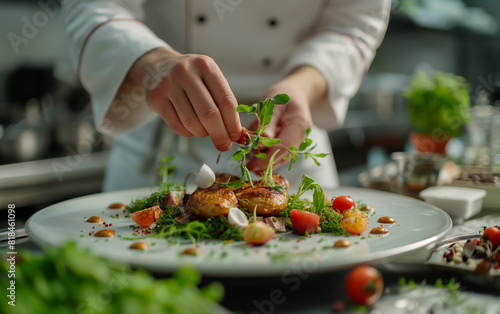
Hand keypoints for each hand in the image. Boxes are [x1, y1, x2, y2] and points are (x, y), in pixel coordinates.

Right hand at [124, 47, 241, 151]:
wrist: (160, 67)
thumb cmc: (193, 79)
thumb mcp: (210, 80)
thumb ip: (223, 103)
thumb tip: (235, 134)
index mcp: (205, 65)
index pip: (226, 100)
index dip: (233, 122)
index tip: (236, 136)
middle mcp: (186, 72)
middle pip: (209, 114)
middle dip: (220, 134)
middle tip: (224, 145)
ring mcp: (168, 84)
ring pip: (192, 122)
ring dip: (203, 133)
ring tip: (205, 131)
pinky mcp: (156, 98)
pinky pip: (177, 126)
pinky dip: (188, 133)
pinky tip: (191, 129)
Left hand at [246, 66, 326, 172]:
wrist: (294, 94)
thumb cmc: (283, 96)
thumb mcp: (274, 104)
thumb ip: (269, 122)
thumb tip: (262, 140)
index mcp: (299, 125)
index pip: (283, 147)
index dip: (267, 158)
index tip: (252, 164)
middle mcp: (300, 137)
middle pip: (282, 157)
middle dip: (264, 163)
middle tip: (247, 165)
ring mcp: (295, 142)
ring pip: (279, 159)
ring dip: (263, 161)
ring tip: (248, 160)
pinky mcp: (289, 145)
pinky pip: (277, 154)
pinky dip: (265, 156)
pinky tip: (254, 154)